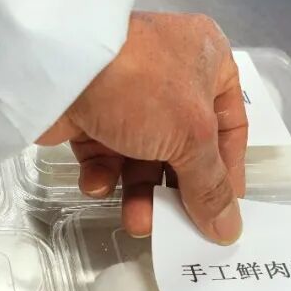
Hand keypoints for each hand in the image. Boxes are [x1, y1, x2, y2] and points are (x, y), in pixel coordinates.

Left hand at [38, 12, 247, 242]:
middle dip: (176, 192)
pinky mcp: (89, 111)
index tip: (222, 214)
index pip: (230, 126)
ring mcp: (127, 93)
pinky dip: (103, 173)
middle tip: (174, 230)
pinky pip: (105, 152)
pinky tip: (96, 183)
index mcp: (209, 61)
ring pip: (143, 155)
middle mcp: (171, 74)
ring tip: (136, 222)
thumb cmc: (144, 88)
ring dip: (139, 192)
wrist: (60, 67)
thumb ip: (210, 187)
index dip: (227, 172)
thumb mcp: (191, 136)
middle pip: (185, 148)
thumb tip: (229, 230)